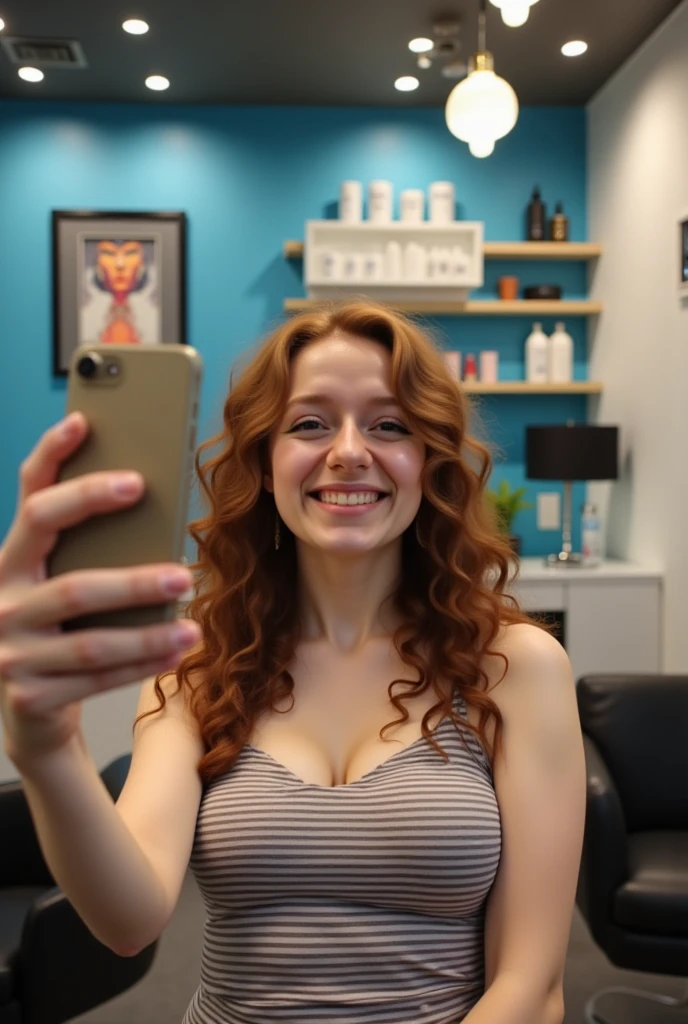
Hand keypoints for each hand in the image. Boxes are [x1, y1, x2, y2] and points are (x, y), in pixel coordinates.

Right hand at [0, 412, 200, 767]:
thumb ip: (86, 548)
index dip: (52, 459)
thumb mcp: (59, 580)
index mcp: (9, 561)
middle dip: (132, 580)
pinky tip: (176, 651)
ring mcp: (10, 654)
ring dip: (148, 634)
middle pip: (71, 583)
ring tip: (193, 625)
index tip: (84, 424)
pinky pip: (97, 679)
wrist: (26, 709)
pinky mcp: (28, 697)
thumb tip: (151, 499)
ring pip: (90, 642)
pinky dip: (141, 665)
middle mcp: (0, 602)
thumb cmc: (57, 627)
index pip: (29, 501)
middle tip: (182, 572)